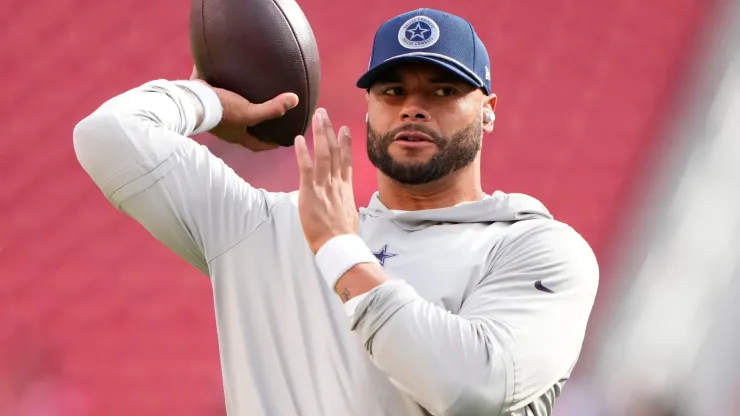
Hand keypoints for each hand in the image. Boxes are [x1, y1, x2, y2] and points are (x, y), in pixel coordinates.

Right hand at [189, 66, 297, 151]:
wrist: (189, 100)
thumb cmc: (221, 111)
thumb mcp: (249, 112)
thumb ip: (271, 108)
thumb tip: (295, 100)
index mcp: (237, 135)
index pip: (258, 145)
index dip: (271, 145)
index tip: (282, 141)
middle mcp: (227, 127)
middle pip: (245, 129)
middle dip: (258, 126)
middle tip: (272, 119)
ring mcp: (215, 114)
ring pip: (233, 112)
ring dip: (243, 106)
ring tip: (255, 96)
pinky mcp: (207, 99)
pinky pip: (219, 93)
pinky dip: (226, 86)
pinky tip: (233, 73)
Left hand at [295, 108, 357, 252]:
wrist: (338, 244)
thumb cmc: (343, 235)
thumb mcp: (349, 215)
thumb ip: (344, 204)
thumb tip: (344, 204)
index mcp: (346, 188)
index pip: (347, 160)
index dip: (346, 143)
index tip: (345, 129)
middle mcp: (337, 182)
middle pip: (335, 151)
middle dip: (329, 130)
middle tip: (324, 113)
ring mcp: (324, 185)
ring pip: (324, 153)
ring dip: (319, 133)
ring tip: (316, 117)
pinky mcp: (311, 191)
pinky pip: (306, 167)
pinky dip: (303, 152)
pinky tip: (300, 139)